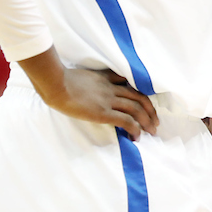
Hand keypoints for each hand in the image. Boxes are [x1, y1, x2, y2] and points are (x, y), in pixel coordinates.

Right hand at [44, 67, 159, 139]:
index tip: (145, 104)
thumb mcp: (81, 75)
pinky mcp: (103, 112)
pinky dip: (135, 129)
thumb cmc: (61, 81)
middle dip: (150, 110)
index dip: (140, 95)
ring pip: (136, 109)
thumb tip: (88, 87)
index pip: (129, 84)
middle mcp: (111, 88)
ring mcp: (109, 100)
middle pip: (139, 97)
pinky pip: (126, 121)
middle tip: (155, 121)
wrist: (56, 85)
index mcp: (106, 78)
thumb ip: (90, 80)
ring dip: (147, 121)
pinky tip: (136, 137)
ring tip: (152, 131)